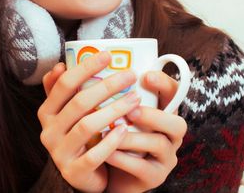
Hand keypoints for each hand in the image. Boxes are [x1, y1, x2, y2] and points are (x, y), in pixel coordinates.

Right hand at [37, 52, 140, 192]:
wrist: (83, 175)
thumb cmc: (81, 136)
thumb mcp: (69, 113)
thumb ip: (65, 91)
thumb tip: (60, 64)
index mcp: (48, 112)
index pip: (64, 84)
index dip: (85, 68)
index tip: (108, 55)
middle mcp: (49, 131)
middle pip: (79, 102)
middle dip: (107, 86)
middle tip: (130, 75)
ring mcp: (60, 153)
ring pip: (87, 126)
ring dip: (114, 109)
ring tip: (135, 99)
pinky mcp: (74, 172)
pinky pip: (93, 155)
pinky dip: (110, 141)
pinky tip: (125, 128)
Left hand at [105, 71, 186, 191]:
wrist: (110, 174)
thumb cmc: (112, 136)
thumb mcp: (113, 112)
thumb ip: (100, 92)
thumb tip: (66, 66)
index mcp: (164, 112)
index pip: (174, 93)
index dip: (164, 83)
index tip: (145, 75)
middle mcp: (171, 134)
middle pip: (177, 122)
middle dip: (154, 115)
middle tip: (131, 110)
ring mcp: (166, 157)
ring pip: (159, 145)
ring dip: (134, 138)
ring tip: (111, 133)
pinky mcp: (155, 177)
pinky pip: (143, 168)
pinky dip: (124, 159)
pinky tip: (108, 152)